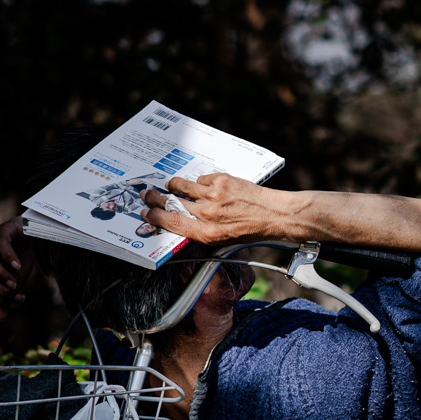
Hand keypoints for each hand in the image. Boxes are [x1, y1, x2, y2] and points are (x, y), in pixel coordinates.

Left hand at [0, 215, 37, 316]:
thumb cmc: (23, 256)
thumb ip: (8, 295)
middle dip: (1, 289)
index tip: (17, 303)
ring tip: (15, 284)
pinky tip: (18, 266)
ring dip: (1, 274)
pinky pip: (1, 244)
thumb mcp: (18, 279)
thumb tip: (1, 317)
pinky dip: (8, 257)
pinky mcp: (2, 230)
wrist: (35, 233)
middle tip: (18, 296)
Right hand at [137, 172, 300, 250]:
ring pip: (182, 186)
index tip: (146, 211)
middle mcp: (208, 214)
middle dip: (155, 198)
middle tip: (147, 193)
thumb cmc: (250, 231)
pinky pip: (200, 179)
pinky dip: (199, 183)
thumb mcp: (221, 240)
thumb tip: (179, 222)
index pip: (171, 223)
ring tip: (169, 186)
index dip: (155, 216)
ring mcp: (214, 195)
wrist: (274, 215)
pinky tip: (204, 187)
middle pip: (171, 202)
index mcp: (206, 233)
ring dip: (173, 186)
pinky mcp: (222, 180)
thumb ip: (199, 231)